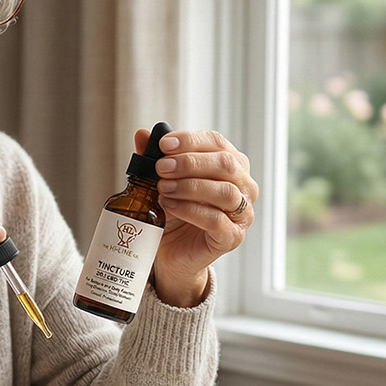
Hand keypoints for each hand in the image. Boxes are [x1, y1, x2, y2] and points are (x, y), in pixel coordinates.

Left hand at [141, 127, 257, 306]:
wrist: (172, 252)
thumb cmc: (174, 212)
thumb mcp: (162, 181)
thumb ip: (155, 158)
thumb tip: (142, 134)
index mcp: (231, 165)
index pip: (217, 143)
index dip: (191, 141)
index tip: (163, 144)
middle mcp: (244, 187)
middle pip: (226, 164)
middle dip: (190, 163)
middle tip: (161, 167)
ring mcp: (242, 214)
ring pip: (225, 192)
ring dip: (190, 186)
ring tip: (162, 188)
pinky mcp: (232, 237)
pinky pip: (216, 220)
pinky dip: (191, 210)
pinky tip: (170, 205)